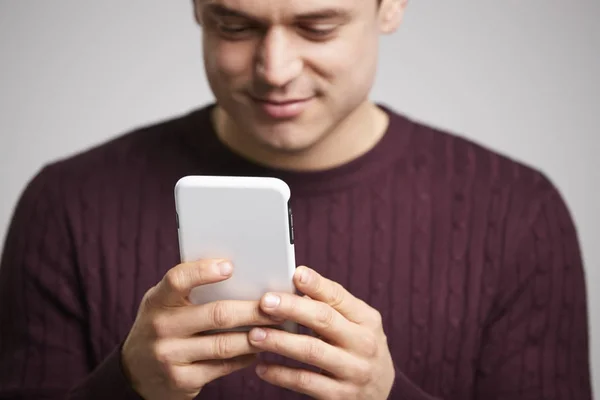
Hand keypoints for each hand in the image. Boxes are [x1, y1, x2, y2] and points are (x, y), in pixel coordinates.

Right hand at [121, 259, 280, 399]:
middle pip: (216, 314)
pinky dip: (245, 357)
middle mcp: (161, 327)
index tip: (230, 266)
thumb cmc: (161, 327)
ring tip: (277, 326)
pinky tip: (257, 348)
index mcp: (157, 301)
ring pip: (225, 344)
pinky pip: (223, 366)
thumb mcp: (164, 304)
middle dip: (253, 309)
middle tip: (276, 304)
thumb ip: (189, 290)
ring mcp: (170, 356)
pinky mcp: (183, 380)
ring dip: (255, 335)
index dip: (204, 271)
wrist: (135, 373)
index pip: (178, 280)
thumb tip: (237, 271)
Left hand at [247, 266, 394, 399]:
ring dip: (280, 341)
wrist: (381, 394)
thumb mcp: (355, 325)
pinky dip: (280, 374)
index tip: (295, 274)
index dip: (316, 284)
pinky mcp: (340, 396)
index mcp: (367, 319)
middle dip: (292, 309)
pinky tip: (261, 366)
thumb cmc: (357, 349)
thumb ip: (330, 305)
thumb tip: (295, 282)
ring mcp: (353, 371)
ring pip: (311, 351)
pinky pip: (304, 382)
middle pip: (324, 320)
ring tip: (254, 334)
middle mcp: (364, 344)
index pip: (339, 297)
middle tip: (265, 302)